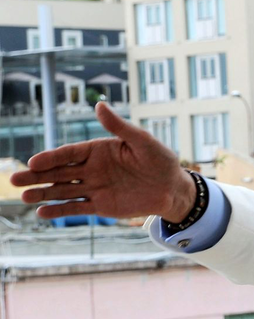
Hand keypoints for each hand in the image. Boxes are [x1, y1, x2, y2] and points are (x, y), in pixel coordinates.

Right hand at [10, 101, 195, 221]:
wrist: (173, 188)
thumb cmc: (160, 160)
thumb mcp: (142, 141)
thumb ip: (119, 127)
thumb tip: (100, 106)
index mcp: (97, 150)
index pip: (69, 154)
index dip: (51, 158)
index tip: (33, 163)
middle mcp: (91, 169)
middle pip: (58, 172)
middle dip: (37, 176)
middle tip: (14, 179)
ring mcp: (94, 187)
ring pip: (63, 190)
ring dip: (43, 194)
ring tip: (22, 197)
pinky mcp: (100, 205)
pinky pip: (77, 208)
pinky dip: (60, 211)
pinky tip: (41, 213)